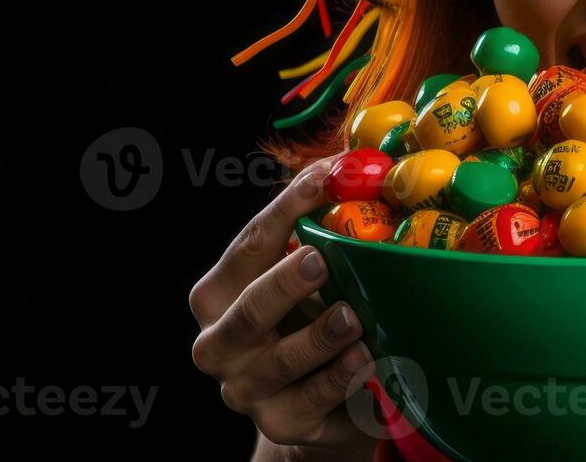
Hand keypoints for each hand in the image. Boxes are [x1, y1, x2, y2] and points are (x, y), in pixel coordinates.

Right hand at [189, 151, 377, 452]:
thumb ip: (320, 229)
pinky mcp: (281, 425)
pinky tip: (364, 359)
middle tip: (319, 259)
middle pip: (245, 311)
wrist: (322, 405)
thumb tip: (357, 160)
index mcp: (221, 294)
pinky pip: (308, 404)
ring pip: (276, 362)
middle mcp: (220, 343)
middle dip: (281, 283)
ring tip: (352, 316)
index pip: (249, 245)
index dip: (286, 208)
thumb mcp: (309, 276)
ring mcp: (246, 389)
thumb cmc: (311, 319)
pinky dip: (337, 380)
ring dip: (316, 337)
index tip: (327, 177)